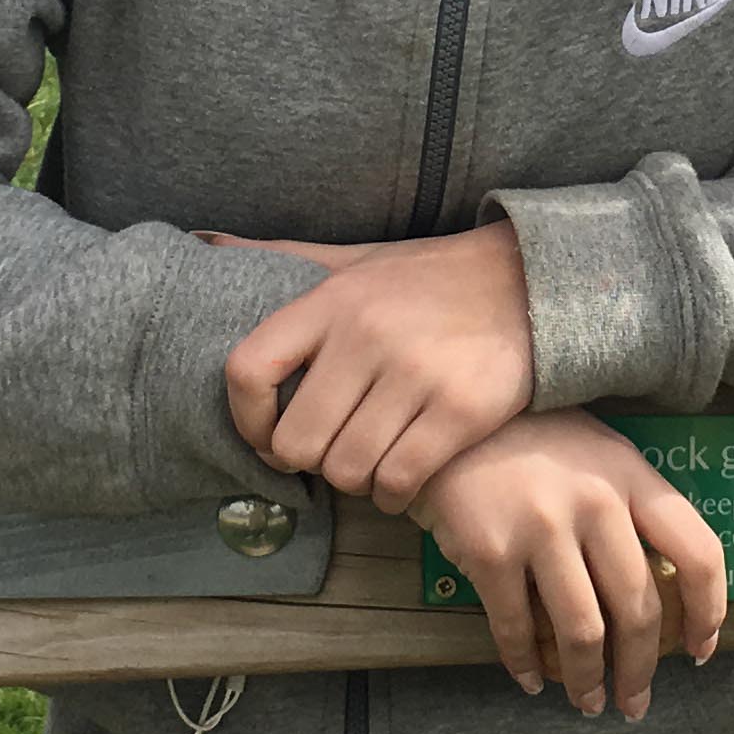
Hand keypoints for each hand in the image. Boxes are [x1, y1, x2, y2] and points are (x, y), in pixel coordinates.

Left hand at [211, 221, 537, 509]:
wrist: (531, 281)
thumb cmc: (428, 278)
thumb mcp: (354, 259)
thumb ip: (282, 256)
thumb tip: (202, 239)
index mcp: (331, 301)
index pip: (247, 369)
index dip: (244, 420)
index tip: (264, 436)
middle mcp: (367, 336)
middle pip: (297, 441)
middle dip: (307, 461)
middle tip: (327, 452)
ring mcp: (416, 376)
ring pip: (347, 469)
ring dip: (352, 480)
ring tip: (366, 462)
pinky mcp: (461, 412)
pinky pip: (399, 480)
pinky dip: (392, 494)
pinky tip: (399, 479)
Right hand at [412, 411, 731, 718]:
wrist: (449, 418)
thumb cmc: (532, 442)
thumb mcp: (598, 455)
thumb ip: (632, 508)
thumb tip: (666, 592)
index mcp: (632, 476)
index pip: (698, 552)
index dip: (708, 613)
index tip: (699, 651)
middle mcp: (595, 501)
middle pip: (638, 608)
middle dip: (641, 670)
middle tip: (634, 702)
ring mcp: (541, 526)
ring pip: (582, 630)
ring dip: (588, 680)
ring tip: (587, 703)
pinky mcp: (490, 549)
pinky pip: (516, 626)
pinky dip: (524, 664)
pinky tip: (530, 679)